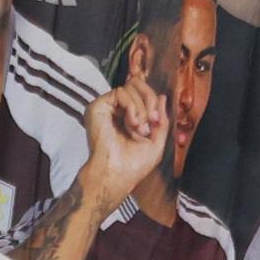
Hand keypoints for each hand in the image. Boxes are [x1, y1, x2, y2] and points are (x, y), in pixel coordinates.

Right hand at [78, 38, 168, 219]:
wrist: (118, 175)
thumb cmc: (134, 164)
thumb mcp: (156, 140)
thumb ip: (160, 119)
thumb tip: (162, 97)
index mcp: (127, 117)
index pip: (140, 93)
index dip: (151, 99)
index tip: (157, 120)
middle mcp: (115, 110)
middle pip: (136, 84)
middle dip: (149, 99)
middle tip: (153, 120)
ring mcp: (106, 108)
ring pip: (130, 87)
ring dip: (142, 109)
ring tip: (140, 129)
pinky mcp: (98, 106)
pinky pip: (121, 92)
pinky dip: (132, 106)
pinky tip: (132, 124)